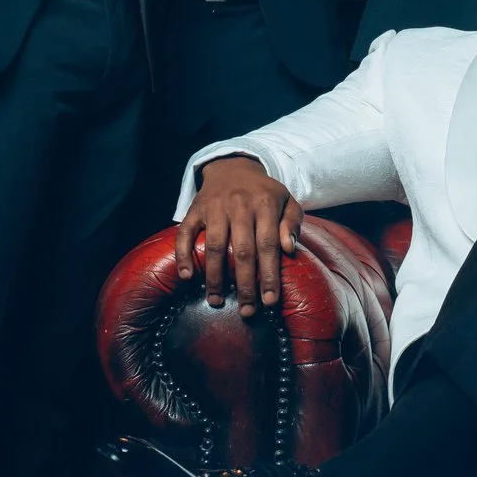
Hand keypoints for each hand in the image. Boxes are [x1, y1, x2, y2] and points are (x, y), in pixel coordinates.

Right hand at [175, 153, 301, 316]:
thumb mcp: (287, 201)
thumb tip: (289, 249)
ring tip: (216, 301)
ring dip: (215, 277)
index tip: (270, 300)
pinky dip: (182, 254)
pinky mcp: (195, 208)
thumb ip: (293, 223)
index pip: (268, 245)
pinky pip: (184, 233)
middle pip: (242, 251)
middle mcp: (240, 205)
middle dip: (245, 284)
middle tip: (247, 310)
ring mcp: (215, 206)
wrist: (233, 166)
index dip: (269, 275)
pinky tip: (186, 277)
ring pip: (214, 246)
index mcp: (265, 204)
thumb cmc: (264, 192)